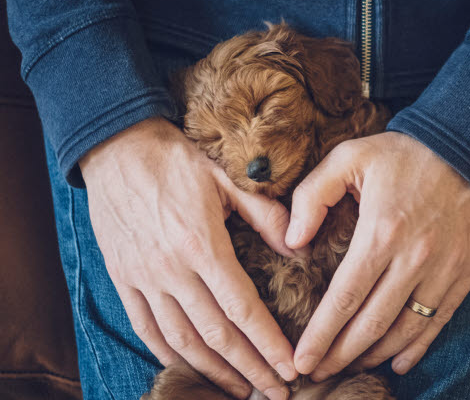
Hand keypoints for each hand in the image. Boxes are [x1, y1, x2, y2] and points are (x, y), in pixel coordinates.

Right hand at [80, 117, 299, 399]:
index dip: (268, 344)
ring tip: (241, 389)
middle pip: (216, 334)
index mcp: (202, 245)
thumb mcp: (229, 179)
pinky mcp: (122, 278)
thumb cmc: (178, 160)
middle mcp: (171, 269)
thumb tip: (299, 250)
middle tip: (277, 392)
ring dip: (214, 370)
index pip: (242, 308)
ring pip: (181, 339)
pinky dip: (169, 354)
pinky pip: (145, 327)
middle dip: (250, 368)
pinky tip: (193, 367)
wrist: (117, 147)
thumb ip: (266, 216)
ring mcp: (143, 277)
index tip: (290, 368)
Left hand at [285, 131, 469, 379]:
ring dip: (375, 354)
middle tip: (319, 373)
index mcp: (381, 232)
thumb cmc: (402, 155)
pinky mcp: (468, 271)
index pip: (344, 298)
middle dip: (341, 355)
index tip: (302, 360)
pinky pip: (440, 319)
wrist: (469, 147)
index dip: (321, 335)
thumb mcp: (348, 157)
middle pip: (372, 323)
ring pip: (406, 329)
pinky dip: (418, 347)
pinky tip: (398, 362)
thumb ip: (312, 196)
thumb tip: (292, 241)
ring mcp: (446, 268)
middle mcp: (415, 257)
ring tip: (350, 365)